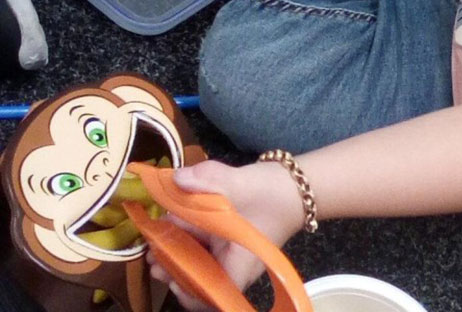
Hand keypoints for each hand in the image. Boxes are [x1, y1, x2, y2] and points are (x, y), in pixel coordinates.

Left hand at [147, 160, 304, 310]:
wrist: (300, 184)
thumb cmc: (276, 193)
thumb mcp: (243, 184)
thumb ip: (210, 180)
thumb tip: (176, 179)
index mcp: (240, 266)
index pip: (211, 294)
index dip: (188, 292)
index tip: (170, 276)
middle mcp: (234, 267)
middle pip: (199, 279)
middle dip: (173, 269)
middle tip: (151, 254)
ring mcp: (232, 255)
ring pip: (198, 261)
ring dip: (176, 251)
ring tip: (155, 240)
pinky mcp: (229, 241)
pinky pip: (204, 247)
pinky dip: (188, 237)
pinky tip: (174, 222)